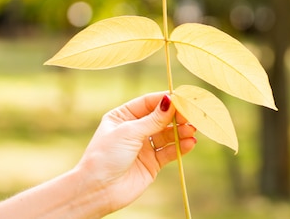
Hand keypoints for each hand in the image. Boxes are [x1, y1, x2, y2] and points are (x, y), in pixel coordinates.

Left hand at [76, 92, 196, 213]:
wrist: (97, 190)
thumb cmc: (106, 156)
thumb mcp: (129, 132)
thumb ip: (153, 119)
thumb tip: (170, 101)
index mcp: (123, 116)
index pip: (148, 102)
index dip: (165, 100)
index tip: (182, 98)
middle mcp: (134, 129)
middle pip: (160, 118)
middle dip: (176, 116)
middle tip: (190, 115)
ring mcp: (143, 146)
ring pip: (167, 134)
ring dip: (180, 131)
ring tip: (192, 129)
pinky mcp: (151, 163)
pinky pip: (169, 151)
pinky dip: (180, 147)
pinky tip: (189, 143)